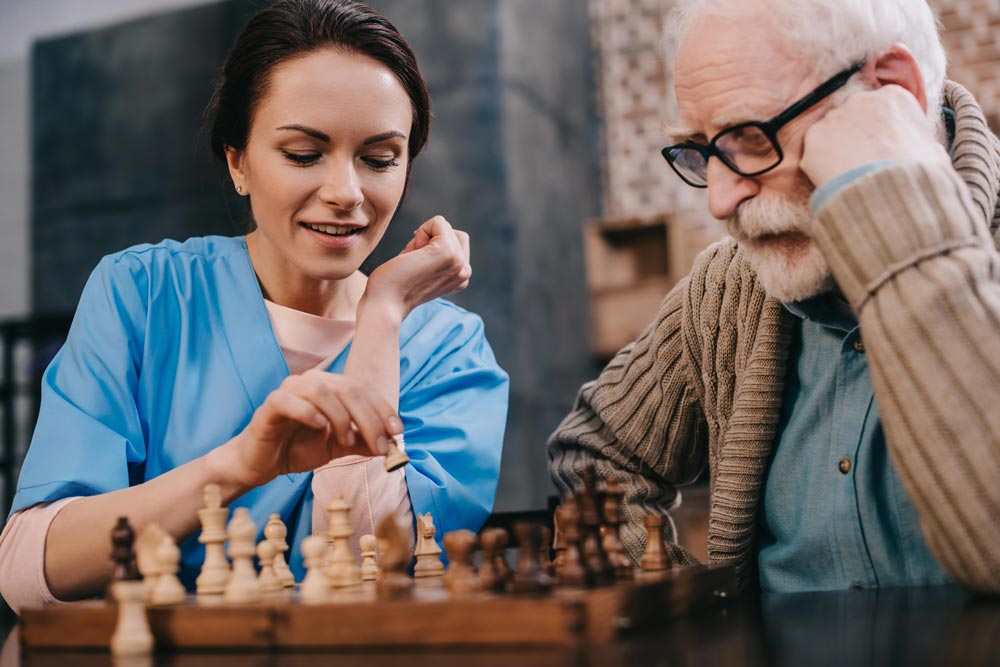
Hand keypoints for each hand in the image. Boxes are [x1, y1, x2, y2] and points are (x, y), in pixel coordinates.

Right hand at [222, 370, 402, 487]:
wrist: (261, 463)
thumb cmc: (298, 448)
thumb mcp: (338, 448)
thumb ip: (363, 443)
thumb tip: (393, 446)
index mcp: (330, 386)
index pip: (363, 390)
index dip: (383, 409)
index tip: (398, 432)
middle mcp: (311, 381)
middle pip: (349, 389)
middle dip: (369, 418)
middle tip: (380, 445)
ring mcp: (289, 389)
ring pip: (322, 391)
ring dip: (342, 417)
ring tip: (347, 441)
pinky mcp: (270, 404)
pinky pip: (290, 400)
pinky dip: (309, 412)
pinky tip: (321, 428)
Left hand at [363, 216, 471, 320]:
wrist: (385, 304)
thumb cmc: (394, 286)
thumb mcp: (424, 269)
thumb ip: (437, 255)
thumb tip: (440, 227)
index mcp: (461, 278)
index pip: (457, 243)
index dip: (432, 246)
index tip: (417, 266)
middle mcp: (465, 272)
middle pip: (454, 232)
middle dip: (429, 239)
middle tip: (413, 261)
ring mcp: (459, 262)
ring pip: (445, 226)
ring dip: (422, 237)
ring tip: (412, 260)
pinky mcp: (448, 252)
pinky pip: (438, 222)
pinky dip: (421, 230)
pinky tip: (411, 254)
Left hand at [801, 84, 949, 187]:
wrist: (888, 192)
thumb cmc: (917, 174)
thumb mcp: (932, 150)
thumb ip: (917, 138)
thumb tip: (917, 147)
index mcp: (894, 97)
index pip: (879, 108)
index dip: (878, 130)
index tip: (880, 147)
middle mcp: (861, 98)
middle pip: (851, 116)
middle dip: (853, 136)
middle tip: (860, 162)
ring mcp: (835, 116)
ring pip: (830, 132)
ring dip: (835, 150)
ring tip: (847, 174)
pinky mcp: (813, 136)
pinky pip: (813, 151)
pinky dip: (819, 165)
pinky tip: (833, 179)